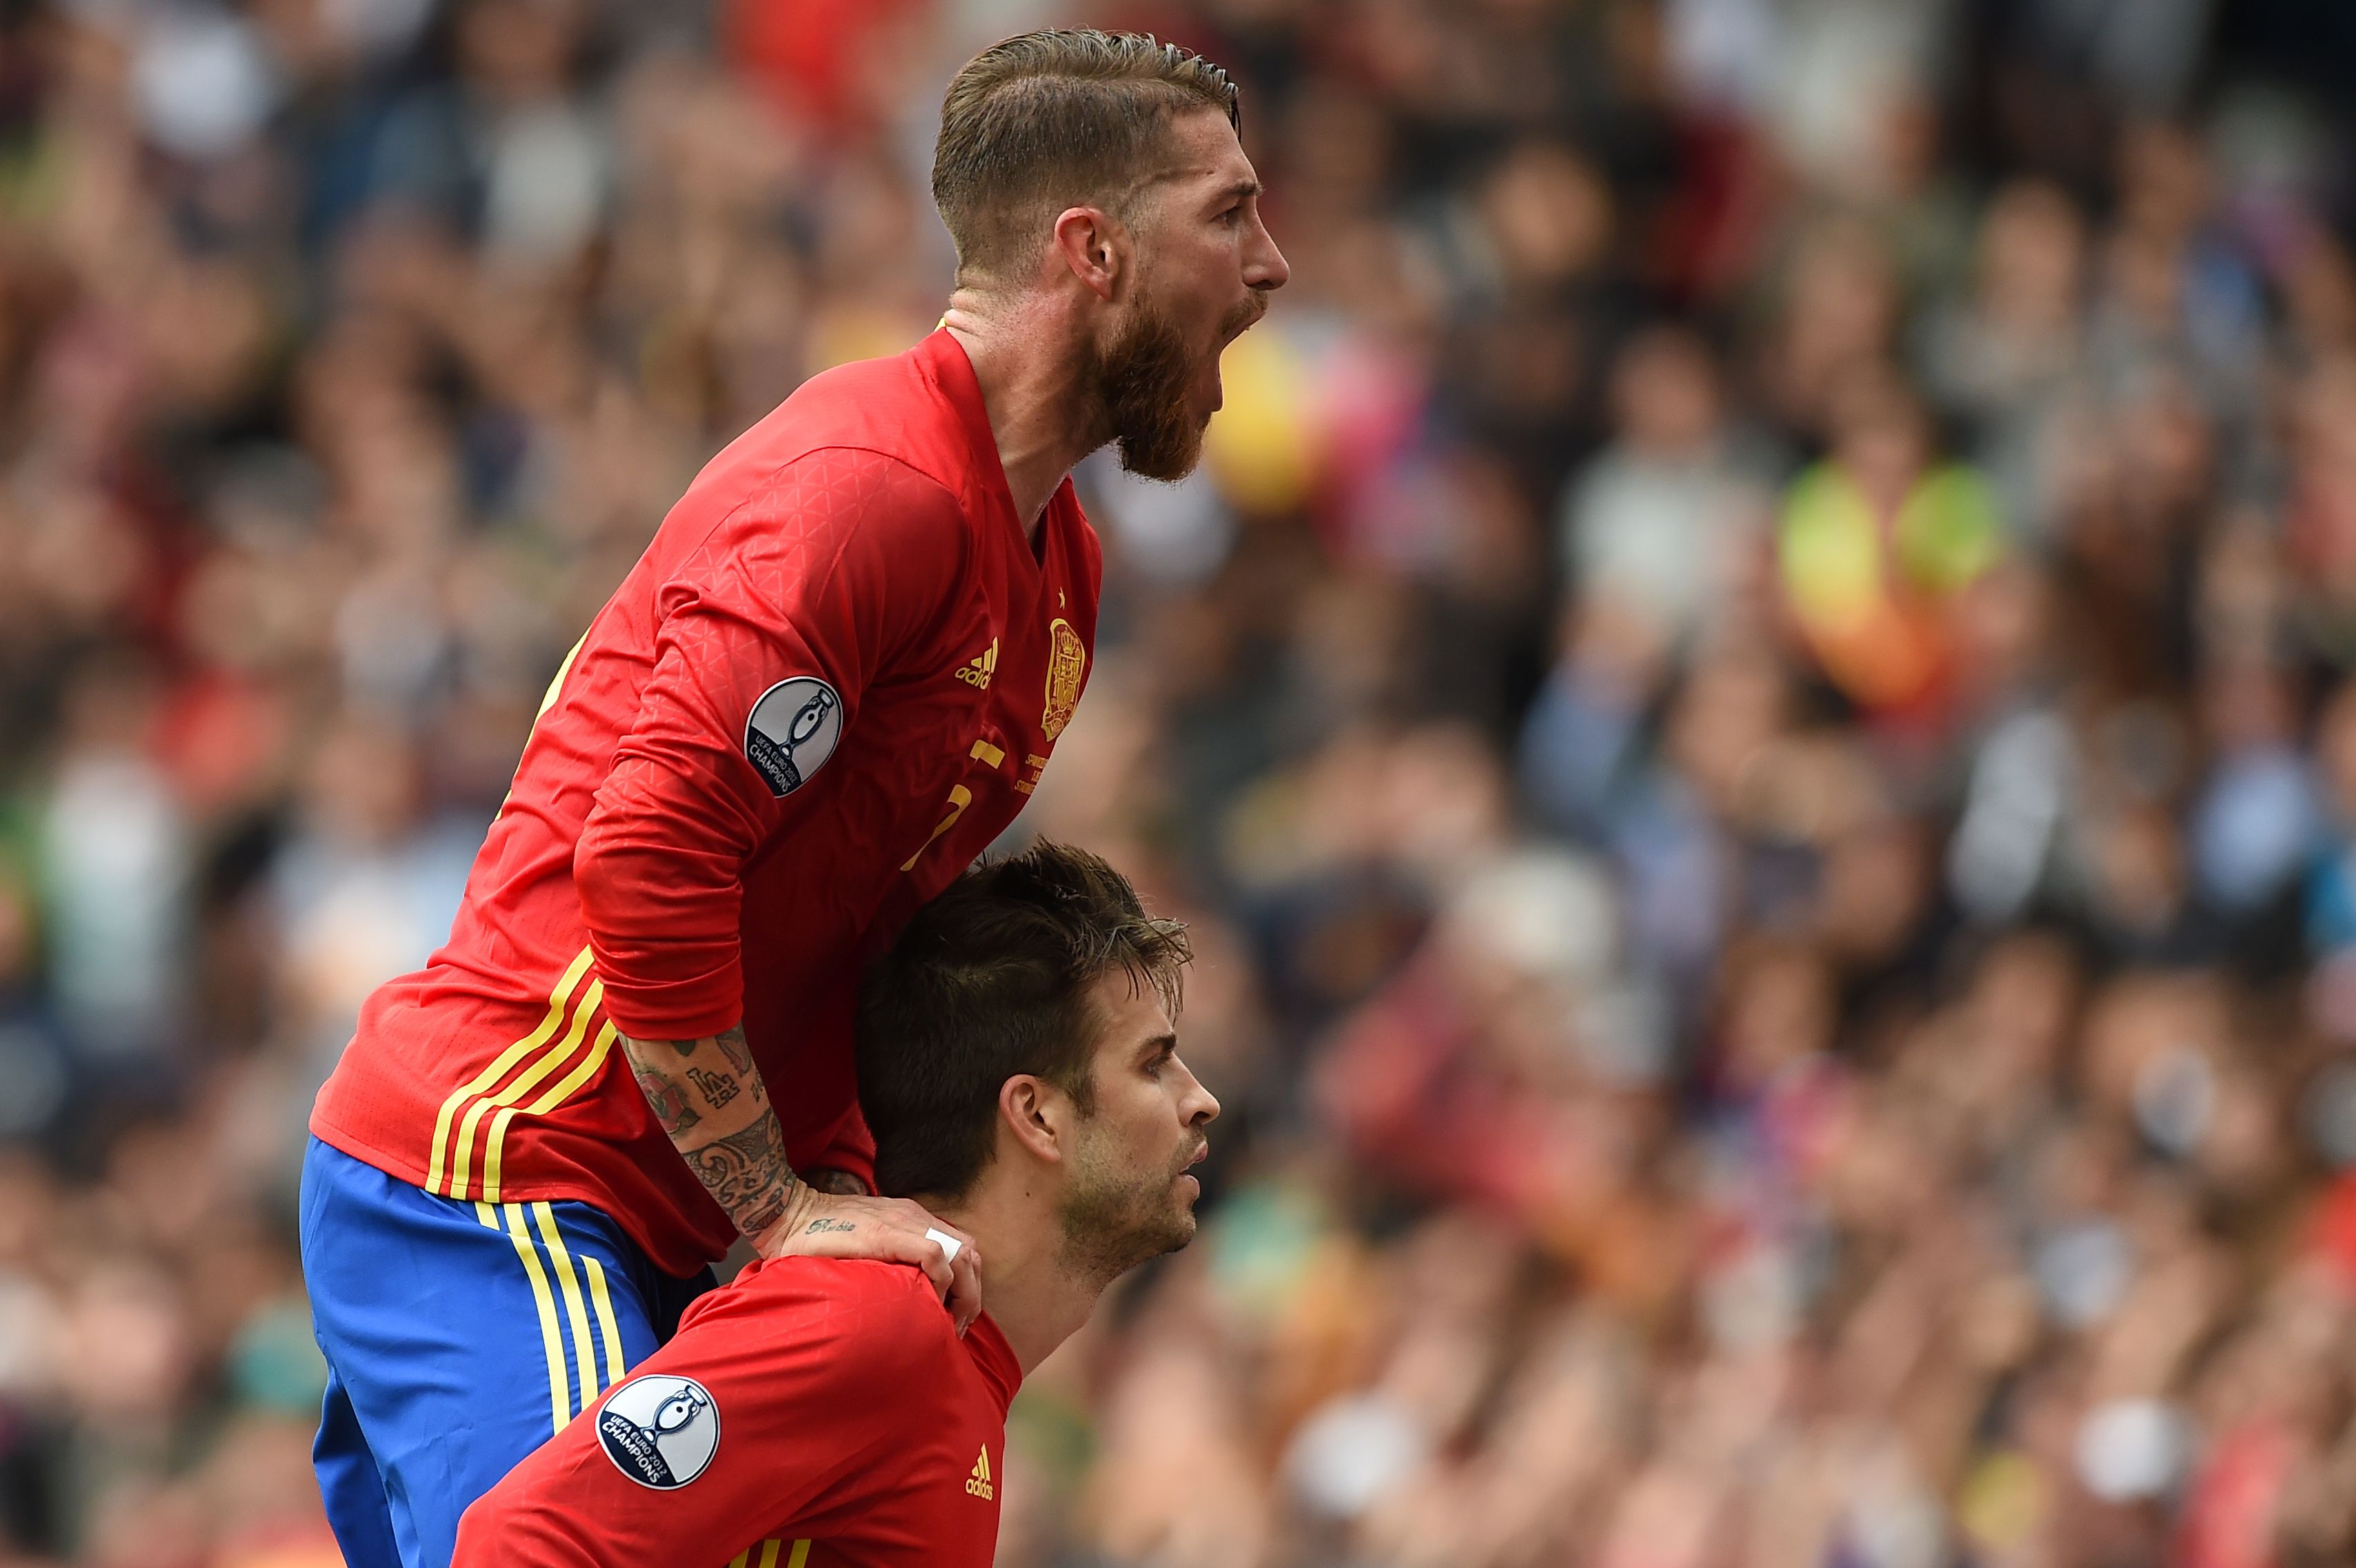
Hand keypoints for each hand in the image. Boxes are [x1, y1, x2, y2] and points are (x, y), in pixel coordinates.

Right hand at [752, 1182, 981, 1331]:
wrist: (787, 1216)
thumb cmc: (817, 1240)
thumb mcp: (865, 1250)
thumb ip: (888, 1264)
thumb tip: (905, 1302)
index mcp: (912, 1220)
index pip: (963, 1249)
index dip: (968, 1285)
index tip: (954, 1319)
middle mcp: (915, 1217)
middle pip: (971, 1253)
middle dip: (972, 1295)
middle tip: (956, 1329)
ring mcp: (905, 1222)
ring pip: (962, 1255)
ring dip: (963, 1294)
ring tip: (947, 1324)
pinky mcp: (888, 1233)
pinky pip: (935, 1256)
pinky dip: (942, 1283)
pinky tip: (927, 1305)